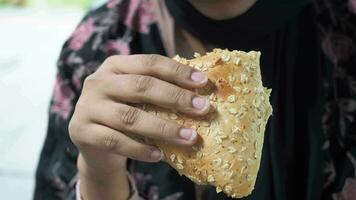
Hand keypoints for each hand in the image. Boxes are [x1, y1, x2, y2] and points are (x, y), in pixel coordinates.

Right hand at [69, 54, 209, 174]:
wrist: (95, 143)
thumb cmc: (126, 113)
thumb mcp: (137, 97)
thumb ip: (159, 90)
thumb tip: (202, 93)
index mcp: (115, 66)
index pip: (149, 63)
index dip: (177, 71)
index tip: (204, 82)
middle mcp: (98, 82)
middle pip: (141, 87)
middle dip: (176, 97)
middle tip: (203, 109)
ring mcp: (87, 107)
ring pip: (130, 117)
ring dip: (164, 128)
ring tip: (190, 137)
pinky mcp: (81, 131)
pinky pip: (116, 141)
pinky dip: (140, 149)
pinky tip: (160, 155)